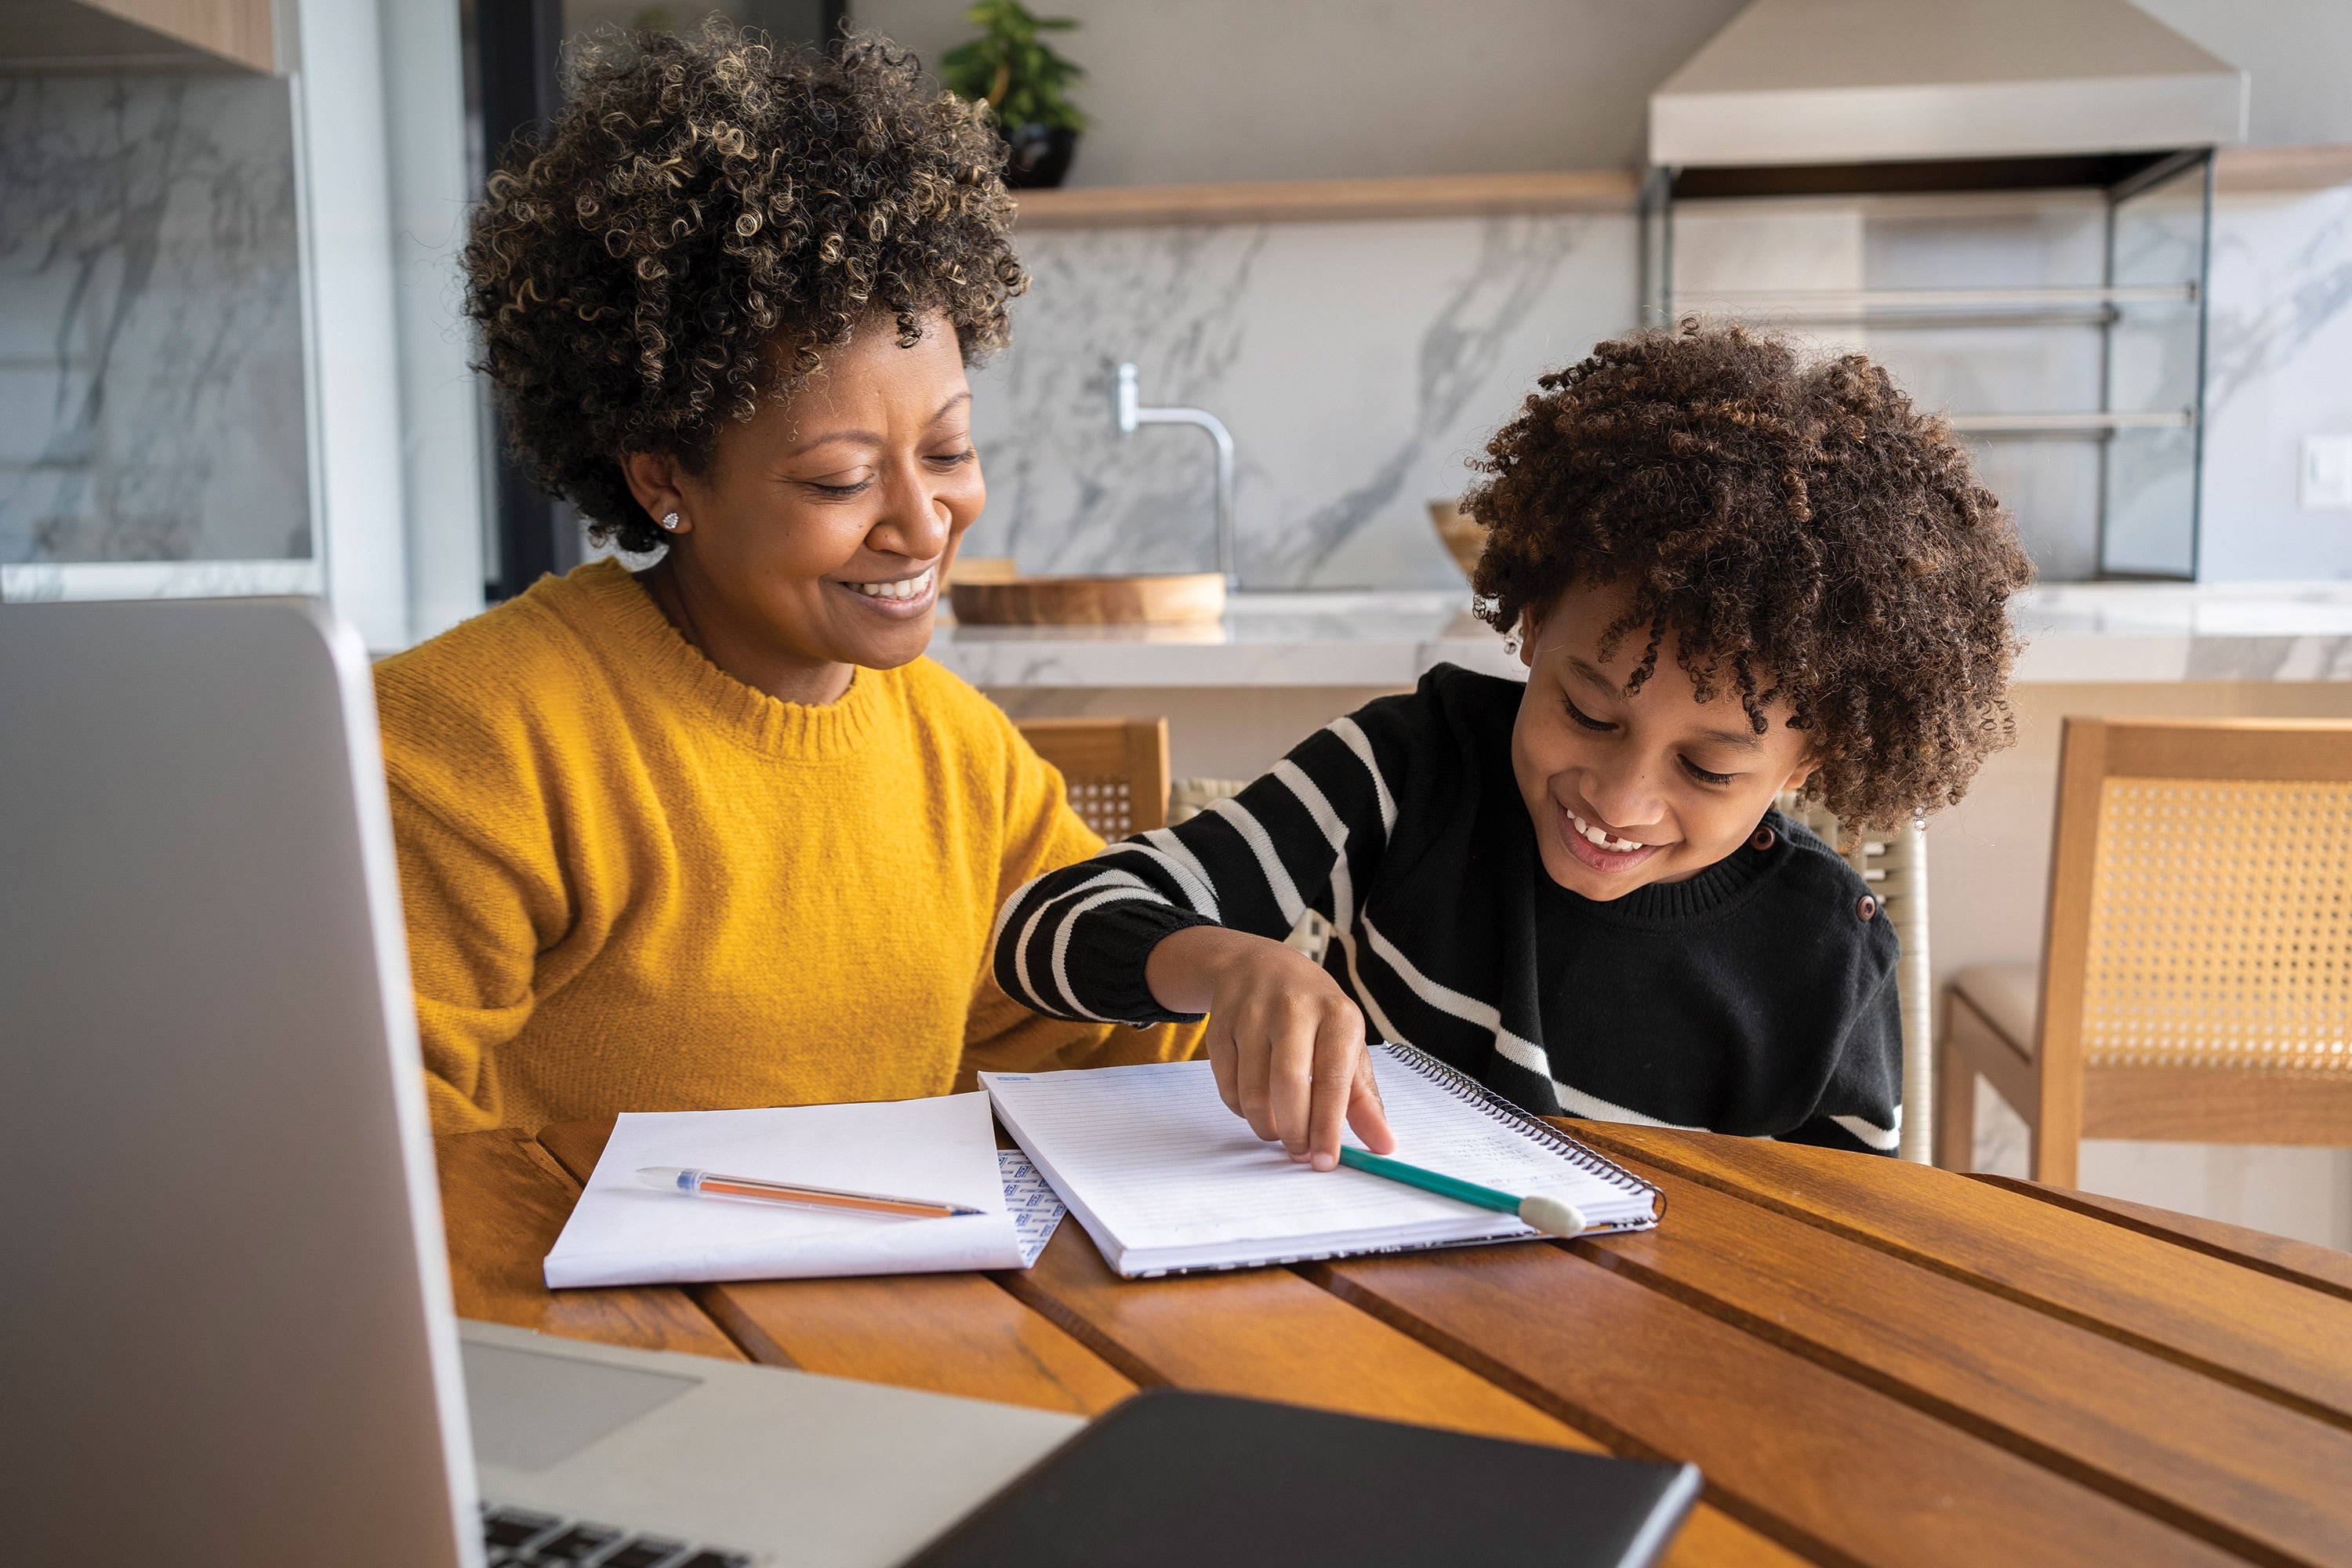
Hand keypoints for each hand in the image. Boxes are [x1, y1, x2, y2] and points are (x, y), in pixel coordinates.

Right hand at [1145, 925, 1395, 1169]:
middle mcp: (1294, 1008)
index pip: (1333, 1079)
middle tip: (1299, 1152)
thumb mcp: (1347, 1043)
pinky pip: (1226, 1084)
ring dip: (1265, 1125)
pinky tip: (1255, 1107)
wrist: (1259, 964)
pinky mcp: (1220, 1025)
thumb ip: (1363, 1098)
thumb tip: (1384, 1146)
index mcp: (1336, 1014)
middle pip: (1289, 1085)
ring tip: (1278, 1132)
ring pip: (1252, 1090)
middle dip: (1294, 1131)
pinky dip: (1240, 1109)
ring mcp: (1252, 1014)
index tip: (1325, 1162)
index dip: (1328, 1127)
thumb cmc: (1313, 1013)